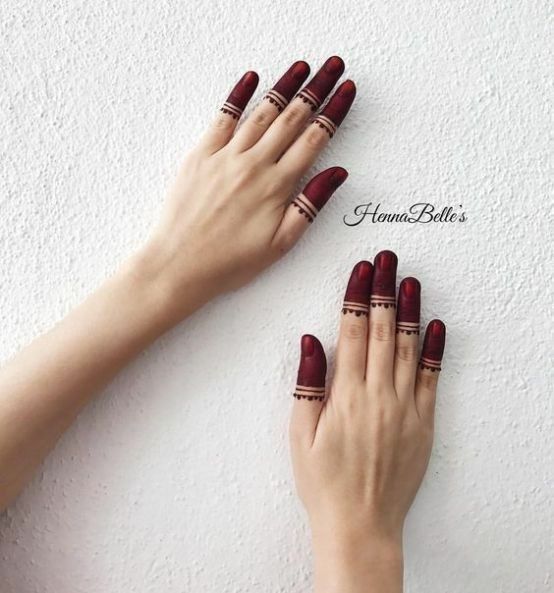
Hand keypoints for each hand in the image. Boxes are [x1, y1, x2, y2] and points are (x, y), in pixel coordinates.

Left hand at [137, 57, 355, 320]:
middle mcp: (254, 164)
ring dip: (284, 86)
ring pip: (262, 112)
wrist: (179, 265)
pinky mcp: (201, 155)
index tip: (346, 90)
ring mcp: (226, 156)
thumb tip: (336, 174)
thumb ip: (309, 205)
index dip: (333, 111)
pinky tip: (251, 78)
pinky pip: (223, 117)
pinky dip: (238, 95)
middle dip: (316, 88)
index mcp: (276, 186)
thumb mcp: (280, 244)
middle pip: (292, 117)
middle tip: (332, 66)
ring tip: (301, 67)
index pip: (314, 139)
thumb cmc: (229, 262)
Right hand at [289, 251, 445, 592]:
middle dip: (385, 290)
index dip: (358, 297)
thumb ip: (308, 385)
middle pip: (384, 331)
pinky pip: (432, 379)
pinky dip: (435, 350)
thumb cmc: (324, 482)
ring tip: (411, 280)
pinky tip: (436, 325)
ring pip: (410, 348)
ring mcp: (405, 408)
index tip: (362, 270)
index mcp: (346, 397)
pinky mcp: (423, 423)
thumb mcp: (300, 435)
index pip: (354, 333)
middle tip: (387, 260)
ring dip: (410, 311)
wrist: (360, 524)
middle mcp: (379, 396)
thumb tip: (311, 342)